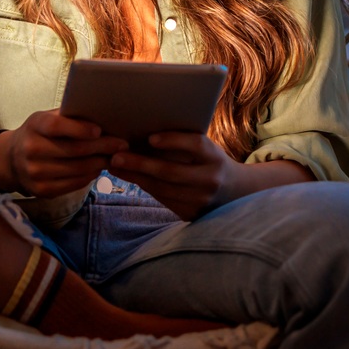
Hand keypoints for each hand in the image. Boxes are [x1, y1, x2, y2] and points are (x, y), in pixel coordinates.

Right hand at [0, 109, 126, 197]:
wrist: (11, 160)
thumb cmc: (38, 133)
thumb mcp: (46, 119)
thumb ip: (68, 117)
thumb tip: (103, 114)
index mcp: (34, 126)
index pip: (57, 126)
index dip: (79, 129)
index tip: (99, 130)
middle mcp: (32, 149)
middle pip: (74, 150)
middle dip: (103, 147)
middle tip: (122, 144)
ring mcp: (35, 172)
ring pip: (77, 169)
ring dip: (100, 162)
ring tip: (115, 156)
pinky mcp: (42, 190)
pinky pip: (74, 184)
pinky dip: (90, 175)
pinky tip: (98, 168)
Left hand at [109, 130, 236, 220]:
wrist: (234, 193)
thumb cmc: (211, 162)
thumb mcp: (206, 150)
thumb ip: (184, 144)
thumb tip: (145, 134)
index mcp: (215, 157)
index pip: (196, 145)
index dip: (174, 141)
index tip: (150, 138)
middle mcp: (211, 179)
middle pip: (172, 172)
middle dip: (140, 164)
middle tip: (116, 157)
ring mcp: (201, 200)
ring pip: (162, 189)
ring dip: (135, 177)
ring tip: (115, 166)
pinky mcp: (191, 214)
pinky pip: (163, 199)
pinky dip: (145, 187)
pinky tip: (130, 177)